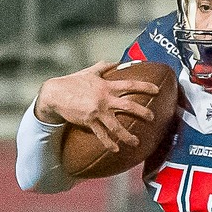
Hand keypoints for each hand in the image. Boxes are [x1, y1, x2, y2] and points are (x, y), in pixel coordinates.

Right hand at [35, 61, 158, 153]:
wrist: (55, 94)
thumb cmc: (72, 82)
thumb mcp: (89, 71)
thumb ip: (103, 67)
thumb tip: (116, 61)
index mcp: (106, 85)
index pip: (130, 84)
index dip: (145, 86)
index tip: (157, 90)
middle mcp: (104, 99)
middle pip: (129, 106)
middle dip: (143, 112)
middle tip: (152, 118)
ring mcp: (97, 111)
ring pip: (116, 126)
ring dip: (127, 136)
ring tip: (136, 142)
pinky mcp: (88, 121)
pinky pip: (101, 135)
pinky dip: (109, 143)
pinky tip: (116, 149)